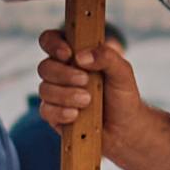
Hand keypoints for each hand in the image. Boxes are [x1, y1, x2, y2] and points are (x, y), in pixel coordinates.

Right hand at [36, 26, 142, 140]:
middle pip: (44, 67)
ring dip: (66, 95)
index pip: (51, 40)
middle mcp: (61, 72)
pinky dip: (61, 112)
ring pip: (44, 89)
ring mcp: (55, 94)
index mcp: (74, 55)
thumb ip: (107, 57)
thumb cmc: (122, 96)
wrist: (124, 129)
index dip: (53, 44)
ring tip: (87, 101)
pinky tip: (76, 115)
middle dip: (64, 74)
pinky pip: (46, 110)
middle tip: (85, 81)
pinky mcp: (53, 115)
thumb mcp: (122, 72)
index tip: (69, 54)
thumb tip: (82, 56)